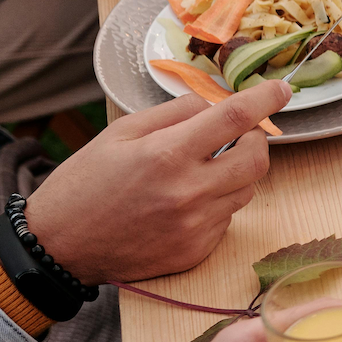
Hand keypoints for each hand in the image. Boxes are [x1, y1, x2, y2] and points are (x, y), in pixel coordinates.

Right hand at [25, 83, 290, 284]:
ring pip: (245, 190)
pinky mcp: (197, 251)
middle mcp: (189, 192)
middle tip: (236, 134)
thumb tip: (216, 104)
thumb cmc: (85, 183)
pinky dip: (215, 204)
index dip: (265, 99)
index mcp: (167, 155)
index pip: (235, 118)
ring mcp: (196, 226)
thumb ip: (175, 114)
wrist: (59, 246)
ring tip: (198, 170)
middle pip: (257, 158)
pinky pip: (226, 218)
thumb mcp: (121, 132)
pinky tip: (182, 203)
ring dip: (234, 173)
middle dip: (255, 139)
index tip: (282, 90)